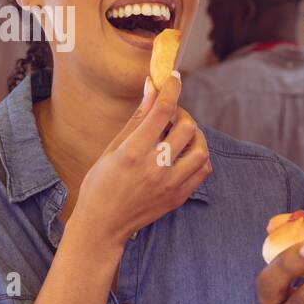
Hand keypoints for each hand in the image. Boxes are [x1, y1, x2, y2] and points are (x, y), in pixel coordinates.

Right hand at [74, 72, 211, 247]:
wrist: (103, 225)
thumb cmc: (100, 183)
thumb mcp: (112, 148)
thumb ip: (136, 119)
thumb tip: (151, 88)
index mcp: (132, 153)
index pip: (162, 111)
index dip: (171, 89)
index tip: (172, 78)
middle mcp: (154, 169)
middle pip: (187, 128)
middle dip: (182, 115)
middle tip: (171, 117)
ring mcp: (170, 185)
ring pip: (201, 150)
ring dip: (195, 136)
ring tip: (180, 136)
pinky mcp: (179, 197)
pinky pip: (203, 171)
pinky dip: (198, 157)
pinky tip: (184, 155)